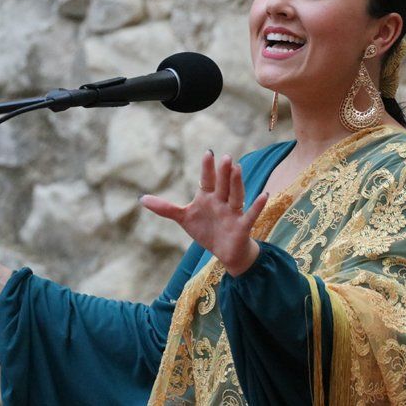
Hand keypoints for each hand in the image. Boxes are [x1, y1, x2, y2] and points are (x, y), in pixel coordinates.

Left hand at [141, 151, 268, 275]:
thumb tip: (141, 198)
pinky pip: (250, 214)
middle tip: (225, 157)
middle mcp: (222, 202)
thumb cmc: (207, 231)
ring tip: (238, 168)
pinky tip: (264, 195)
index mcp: (208, 197)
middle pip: (222, 185)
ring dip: (237, 183)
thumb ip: (165, 208)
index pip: (207, 180)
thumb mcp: (184, 218)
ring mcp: (233, 212)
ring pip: (236, 195)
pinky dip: (257, 205)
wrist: (226, 252)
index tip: (208, 152)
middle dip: (223, 172)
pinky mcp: (242, 226)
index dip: (207, 168)